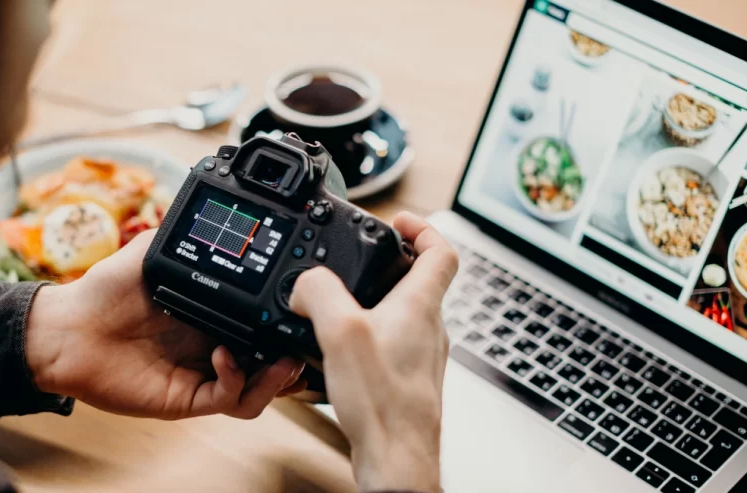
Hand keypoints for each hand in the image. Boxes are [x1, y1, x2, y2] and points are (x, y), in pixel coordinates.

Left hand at [24, 230, 305, 419]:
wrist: (66, 330)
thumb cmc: (101, 292)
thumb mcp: (150, 252)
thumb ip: (185, 233)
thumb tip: (211, 208)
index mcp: (212, 313)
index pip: (261, 321)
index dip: (285, 319)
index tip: (301, 303)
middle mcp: (213, 345)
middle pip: (271, 360)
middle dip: (294, 354)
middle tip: (306, 337)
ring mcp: (203, 374)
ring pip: (259, 390)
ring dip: (277, 378)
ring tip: (282, 359)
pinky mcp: (188, 398)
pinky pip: (229, 399)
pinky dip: (238, 381)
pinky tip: (227, 357)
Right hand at [289, 212, 457, 492]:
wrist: (396, 461)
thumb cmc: (384, 406)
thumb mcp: (341, 333)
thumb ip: (320, 293)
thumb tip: (305, 282)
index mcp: (420, 307)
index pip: (441, 250)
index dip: (422, 227)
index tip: (398, 220)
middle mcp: (429, 329)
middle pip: (420, 281)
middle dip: (387, 264)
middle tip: (359, 259)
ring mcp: (421, 357)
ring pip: (404, 314)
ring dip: (375, 301)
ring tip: (342, 306)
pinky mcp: (407, 381)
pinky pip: (391, 345)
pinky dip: (369, 336)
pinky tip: (340, 354)